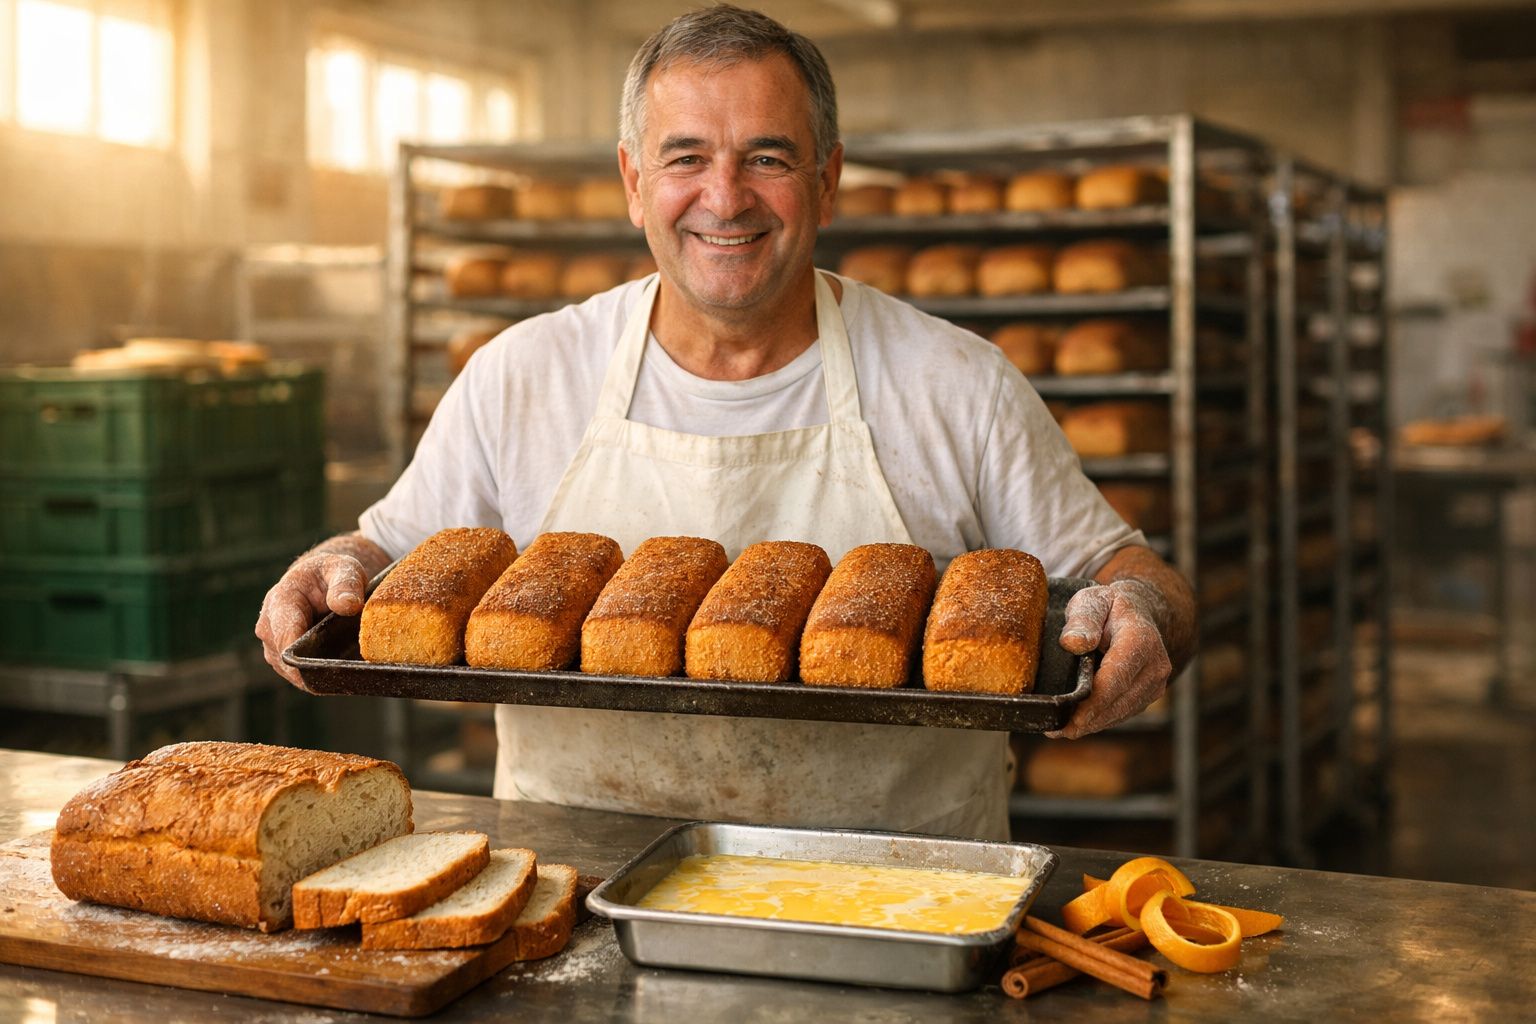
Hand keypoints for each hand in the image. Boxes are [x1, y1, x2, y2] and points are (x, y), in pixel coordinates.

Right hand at [255, 552, 369, 690]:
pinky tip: (336, 671)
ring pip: (292, 673)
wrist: (321, 582)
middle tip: (347, 669)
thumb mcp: (344, 569)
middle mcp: (268, 626)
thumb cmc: (331, 574)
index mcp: (280, 600)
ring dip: (316, 673)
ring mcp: (272, 645)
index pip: (286, 635)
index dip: (305, 656)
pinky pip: (297, 676)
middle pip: (287, 660)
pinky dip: (316, 676)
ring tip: (343, 666)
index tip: (329, 667)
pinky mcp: (281, 659)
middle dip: (315, 667)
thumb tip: (348, 605)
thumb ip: (346, 584)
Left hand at [1049, 579, 1172, 738]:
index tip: (1071, 721)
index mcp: (1141, 640)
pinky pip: (1122, 713)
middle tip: (1054, 729)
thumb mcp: (1091, 601)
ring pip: (1120, 713)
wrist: (1137, 613)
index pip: (1116, 678)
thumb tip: (1073, 643)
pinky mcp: (1148, 695)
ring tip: (1060, 729)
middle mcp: (1155, 666)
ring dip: (1092, 724)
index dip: (1093, 703)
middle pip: (1119, 702)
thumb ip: (1082, 619)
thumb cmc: (1108, 608)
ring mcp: (1155, 684)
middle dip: (1087, 720)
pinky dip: (1100, 719)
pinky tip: (1077, 723)